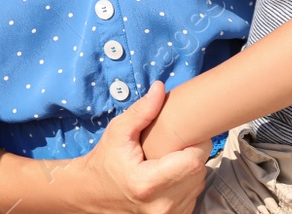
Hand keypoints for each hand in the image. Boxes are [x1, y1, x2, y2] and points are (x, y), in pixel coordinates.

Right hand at [68, 81, 208, 213]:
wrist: (92, 193)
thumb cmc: (105, 161)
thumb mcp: (118, 132)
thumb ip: (142, 111)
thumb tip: (160, 89)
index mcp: (147, 183)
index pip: (194, 162)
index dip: (196, 144)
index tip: (186, 135)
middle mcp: (161, 205)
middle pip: (199, 172)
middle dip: (192, 154)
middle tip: (176, 145)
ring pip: (199, 185)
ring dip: (191, 170)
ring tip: (170, 160)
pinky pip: (193, 196)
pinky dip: (186, 184)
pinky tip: (170, 176)